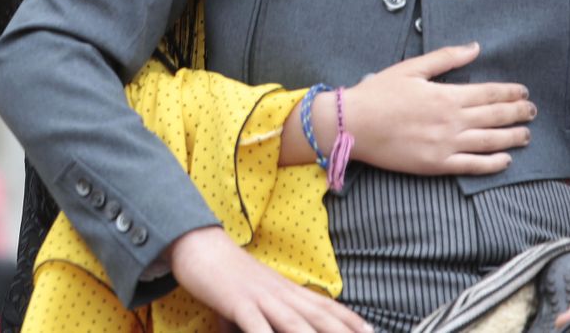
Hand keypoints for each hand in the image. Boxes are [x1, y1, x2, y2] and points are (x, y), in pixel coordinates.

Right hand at [168, 226, 372, 332]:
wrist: (198, 245)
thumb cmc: (226, 275)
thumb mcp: (253, 298)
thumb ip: (264, 319)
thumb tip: (262, 330)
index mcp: (287, 290)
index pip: (326, 306)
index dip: (350, 320)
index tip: (371, 331)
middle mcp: (280, 293)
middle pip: (319, 317)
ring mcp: (261, 297)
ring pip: (295, 323)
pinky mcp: (238, 301)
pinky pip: (255, 325)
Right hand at [343, 42, 534, 174]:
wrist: (354, 124)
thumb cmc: (379, 93)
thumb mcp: (411, 68)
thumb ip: (446, 58)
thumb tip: (475, 47)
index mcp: (446, 95)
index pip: (488, 93)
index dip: (509, 93)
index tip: (524, 92)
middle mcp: (452, 120)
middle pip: (495, 116)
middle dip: (518, 113)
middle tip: (533, 112)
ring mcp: (446, 144)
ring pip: (490, 141)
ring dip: (512, 138)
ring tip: (527, 135)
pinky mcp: (438, 164)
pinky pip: (472, 165)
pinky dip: (492, 164)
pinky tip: (506, 161)